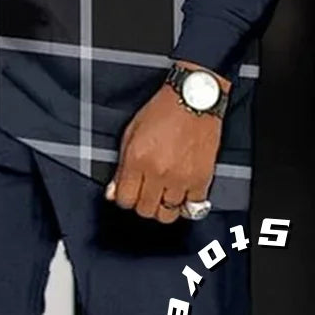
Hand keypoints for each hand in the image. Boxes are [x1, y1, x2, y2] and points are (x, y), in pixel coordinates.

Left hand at [105, 61, 229, 222]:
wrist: (194, 99)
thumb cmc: (163, 110)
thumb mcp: (131, 133)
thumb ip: (121, 166)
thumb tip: (113, 192)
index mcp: (137, 159)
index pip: (124, 199)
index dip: (123, 198)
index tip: (128, 192)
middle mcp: (158, 172)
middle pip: (145, 210)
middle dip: (142, 203)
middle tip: (145, 191)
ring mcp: (181, 178)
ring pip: (168, 214)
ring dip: (163, 206)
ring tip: (163, 193)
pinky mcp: (201, 179)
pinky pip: (192, 207)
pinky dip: (186, 204)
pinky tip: (181, 191)